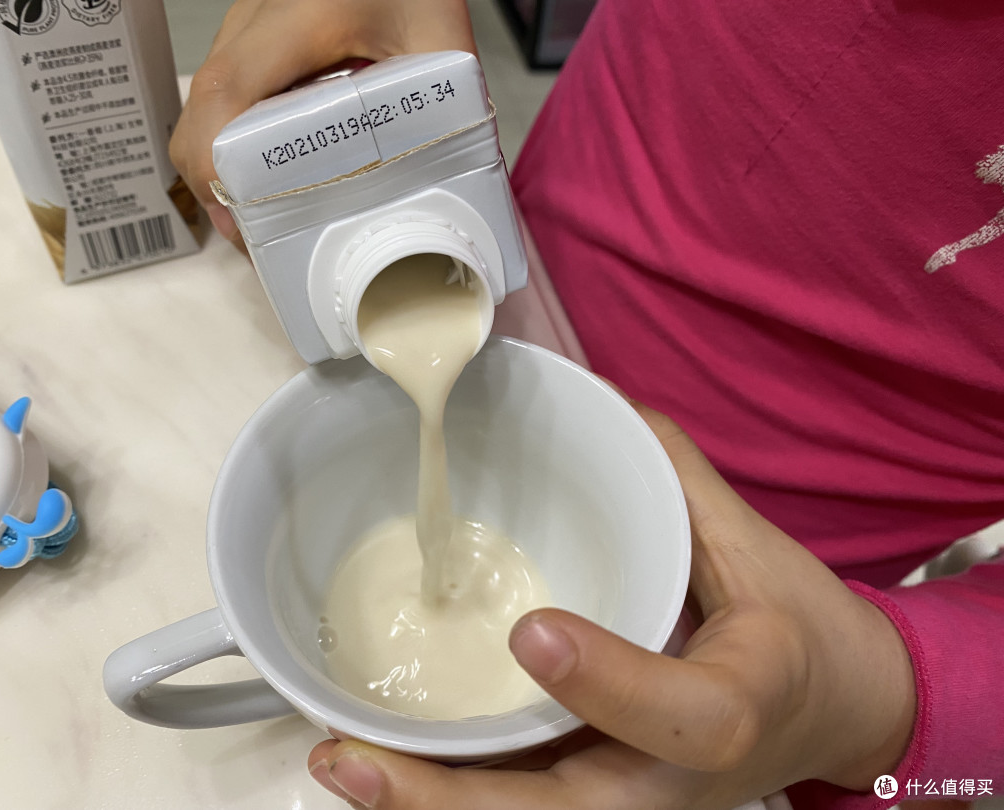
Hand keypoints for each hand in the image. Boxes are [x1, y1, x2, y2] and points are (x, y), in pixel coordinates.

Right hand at [169, 0, 476, 242]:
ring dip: (223, 169)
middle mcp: (258, 12)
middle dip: (218, 186)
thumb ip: (445, 109)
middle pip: (202, 109)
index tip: (244, 222)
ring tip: (271, 219)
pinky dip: (235, 144)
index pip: (228, 88)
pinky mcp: (249, 37)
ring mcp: (246, 22)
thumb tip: (432, 200)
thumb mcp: (444, 40)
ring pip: (204, 107)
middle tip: (263, 240)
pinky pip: (224, 98)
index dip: (218, 163)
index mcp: (305, 11)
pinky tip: (273, 177)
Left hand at [306, 401, 917, 808]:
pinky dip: (453, 792)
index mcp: (736, 707)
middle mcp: (675, 779)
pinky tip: (386, 765)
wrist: (839, 715)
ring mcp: (636, 803)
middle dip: (453, 800)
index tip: (533, 634)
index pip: (677, 715)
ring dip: (431, 805)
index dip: (607, 682)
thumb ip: (677, 481)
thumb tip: (601, 402)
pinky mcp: (607, 800)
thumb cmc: (806, 639)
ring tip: (343, 764)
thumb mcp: (759, 550)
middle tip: (356, 760)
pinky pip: (524, 801)